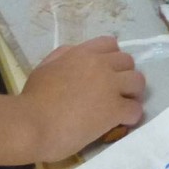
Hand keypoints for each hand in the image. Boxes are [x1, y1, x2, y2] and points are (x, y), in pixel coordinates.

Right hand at [17, 36, 144, 161]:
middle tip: (117, 90)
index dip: (112, 58)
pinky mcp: (114, 109)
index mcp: (82, 54)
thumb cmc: (32, 99)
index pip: (110, 44)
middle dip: (124, 75)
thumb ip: (63, 57)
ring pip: (138, 82)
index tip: (107, 71)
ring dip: (133, 93)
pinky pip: (135, 109)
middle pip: (128, 62)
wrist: (30, 124)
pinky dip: (132, 116)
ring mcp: (110, 86)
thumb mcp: (45, 68)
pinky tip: (122, 122)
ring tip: (124, 105)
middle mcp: (100, 65)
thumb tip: (75, 53)